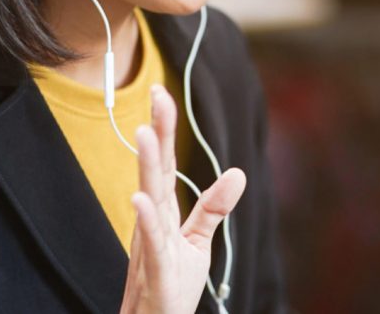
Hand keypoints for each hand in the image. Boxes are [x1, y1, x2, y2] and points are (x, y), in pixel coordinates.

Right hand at [120, 85, 246, 313]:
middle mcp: (152, 221)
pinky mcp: (154, 269)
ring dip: (147, 166)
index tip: (162, 93)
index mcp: (163, 212)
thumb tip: (239, 174)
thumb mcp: (198, 242)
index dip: (164, 129)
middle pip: (155, 170)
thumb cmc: (170, 285)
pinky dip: (146, 219)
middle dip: (156, 133)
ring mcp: (150, 243)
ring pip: (149, 198)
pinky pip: (151, 242)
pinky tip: (140, 198)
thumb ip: (213, 208)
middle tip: (156, 95)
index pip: (165, 164)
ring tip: (144, 133)